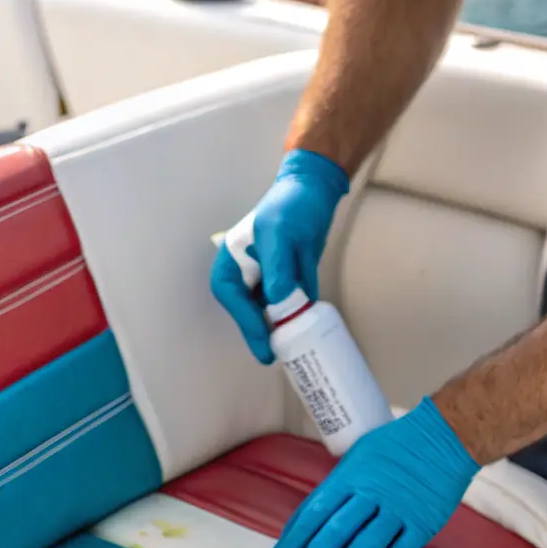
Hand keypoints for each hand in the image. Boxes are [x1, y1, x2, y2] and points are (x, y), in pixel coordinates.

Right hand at [210, 149, 348, 363]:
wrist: (315, 192)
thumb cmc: (291, 206)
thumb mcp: (281, 233)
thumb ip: (277, 267)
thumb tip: (278, 303)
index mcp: (233, 259)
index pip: (230, 294)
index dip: (243, 318)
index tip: (262, 335)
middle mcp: (246, 272)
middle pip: (245, 308)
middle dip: (256, 332)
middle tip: (270, 355)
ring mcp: (266, 278)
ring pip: (265, 311)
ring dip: (274, 330)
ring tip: (287, 351)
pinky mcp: (286, 282)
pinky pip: (286, 306)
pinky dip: (292, 320)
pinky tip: (303, 334)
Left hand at [274, 399, 477, 547]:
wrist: (443, 437)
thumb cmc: (396, 445)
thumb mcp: (358, 454)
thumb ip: (338, 485)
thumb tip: (310, 517)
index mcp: (351, 475)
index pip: (315, 509)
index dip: (296, 535)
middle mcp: (372, 493)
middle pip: (335, 531)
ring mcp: (398, 510)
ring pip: (365, 545)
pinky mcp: (423, 523)